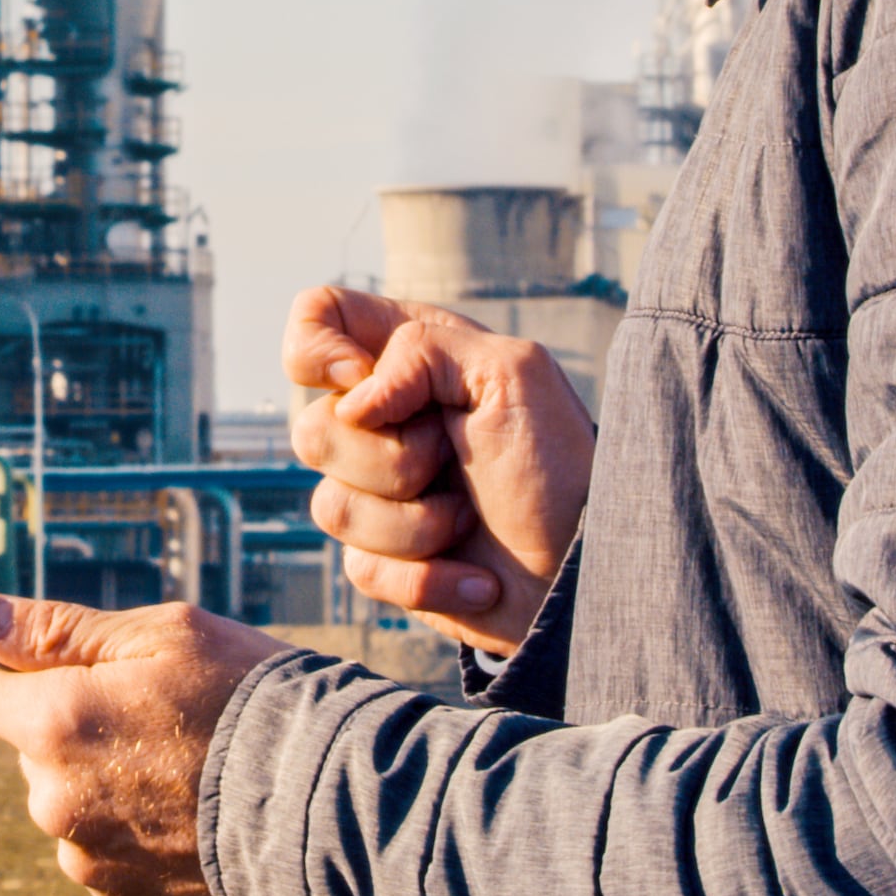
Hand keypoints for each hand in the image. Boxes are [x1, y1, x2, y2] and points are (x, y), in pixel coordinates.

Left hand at [0, 594, 284, 895]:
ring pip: (72, 804)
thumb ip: (54, 630)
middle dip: (76, 730)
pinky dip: (139, 835)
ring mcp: (86, 859)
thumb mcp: (162, 638)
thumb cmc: (251, 703)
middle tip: (161, 717)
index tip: (38, 669)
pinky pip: (107, 854)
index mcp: (53, 724)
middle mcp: (53, 801)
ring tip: (192, 771)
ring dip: (109, 786)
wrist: (332, 813)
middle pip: (31, 751)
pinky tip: (198, 817)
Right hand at [281, 283, 592, 656]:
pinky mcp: (384, 560)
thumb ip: (423, 352)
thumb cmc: (560, 466)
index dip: (316, 350)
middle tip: (454, 458)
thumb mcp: (513, 375)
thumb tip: (353, 401)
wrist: (584, 571)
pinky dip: (427, 578)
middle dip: (391, 458)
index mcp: (409, 358)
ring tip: (471, 519)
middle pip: (312, 429)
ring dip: (418, 524)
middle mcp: (383, 421)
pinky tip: (476, 575)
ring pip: (332, 508)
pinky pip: (360, 570)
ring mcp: (378, 494)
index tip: (361, 381)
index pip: (316, 317)